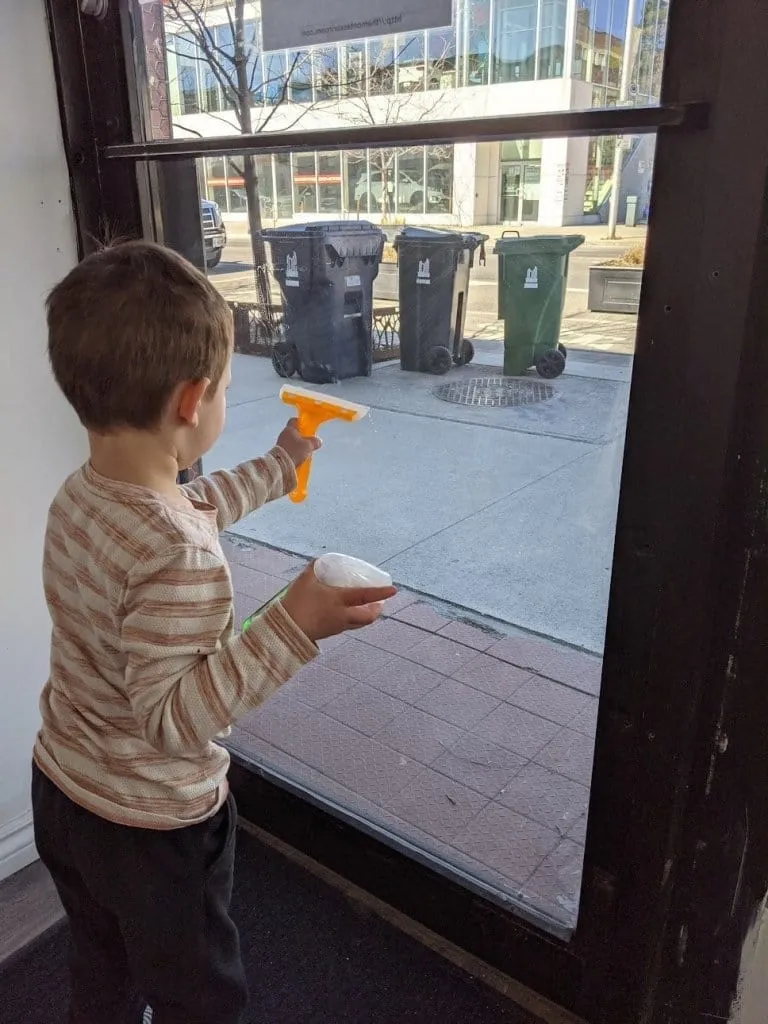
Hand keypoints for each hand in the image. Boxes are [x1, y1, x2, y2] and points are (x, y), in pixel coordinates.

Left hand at [277, 419, 320, 468]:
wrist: (280, 464)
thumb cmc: (295, 451)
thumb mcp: (308, 446)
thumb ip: (314, 442)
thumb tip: (318, 441)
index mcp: (289, 429)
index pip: (294, 420)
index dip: (301, 423)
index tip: (307, 428)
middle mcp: (283, 434)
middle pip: (293, 432)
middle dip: (301, 437)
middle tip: (308, 443)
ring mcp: (279, 443)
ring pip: (291, 441)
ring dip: (297, 445)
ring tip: (303, 452)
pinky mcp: (278, 451)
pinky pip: (287, 449)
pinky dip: (293, 452)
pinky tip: (297, 457)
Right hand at [281, 563, 395, 641]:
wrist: (285, 630)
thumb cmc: (296, 602)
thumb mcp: (304, 580)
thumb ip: (314, 568)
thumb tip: (321, 559)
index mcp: (339, 600)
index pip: (365, 596)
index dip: (380, 593)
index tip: (394, 590)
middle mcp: (342, 616)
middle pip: (367, 618)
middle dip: (376, 610)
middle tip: (380, 603)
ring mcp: (336, 627)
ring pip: (358, 624)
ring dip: (366, 616)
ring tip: (367, 608)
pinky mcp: (328, 633)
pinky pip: (347, 627)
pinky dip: (352, 619)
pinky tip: (346, 614)